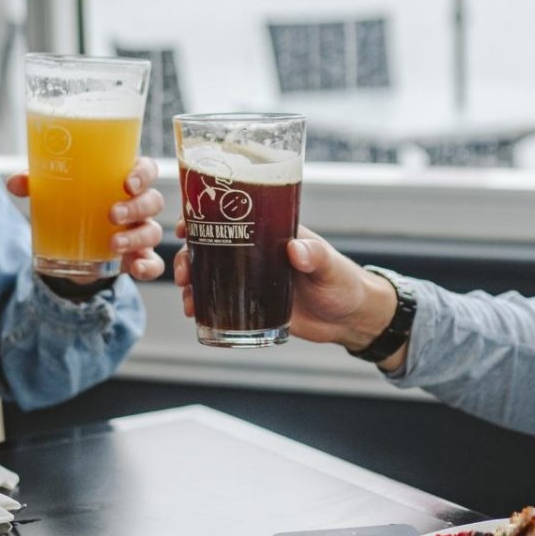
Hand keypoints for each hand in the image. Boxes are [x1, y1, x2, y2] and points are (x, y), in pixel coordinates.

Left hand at [5, 157, 167, 280]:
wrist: (73, 246)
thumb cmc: (72, 206)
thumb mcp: (54, 193)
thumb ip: (36, 184)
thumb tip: (14, 183)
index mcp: (124, 180)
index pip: (146, 169)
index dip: (143, 174)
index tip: (127, 183)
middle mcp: (138, 204)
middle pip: (152, 200)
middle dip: (135, 207)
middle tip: (111, 214)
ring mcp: (140, 231)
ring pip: (152, 231)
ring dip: (136, 237)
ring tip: (113, 244)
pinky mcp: (138, 257)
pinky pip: (154, 262)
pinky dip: (149, 266)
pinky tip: (136, 268)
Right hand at [173, 225, 404, 367]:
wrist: (351, 320)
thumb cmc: (345, 284)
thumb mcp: (331, 268)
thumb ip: (316, 257)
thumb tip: (296, 249)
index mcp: (273, 233)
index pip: (233, 215)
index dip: (204, 216)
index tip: (185, 226)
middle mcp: (257, 252)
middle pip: (212, 246)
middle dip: (189, 256)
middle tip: (184, 272)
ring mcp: (252, 278)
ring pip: (211, 274)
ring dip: (192, 281)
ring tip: (187, 297)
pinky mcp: (252, 303)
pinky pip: (220, 301)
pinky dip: (203, 304)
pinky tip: (193, 312)